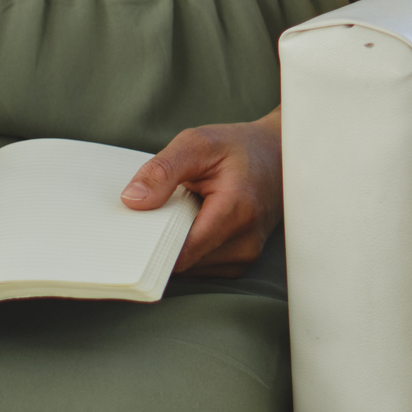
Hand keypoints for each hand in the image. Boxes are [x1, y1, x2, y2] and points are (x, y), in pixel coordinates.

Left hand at [129, 114, 282, 272]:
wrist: (279, 156)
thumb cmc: (240, 148)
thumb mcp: (197, 143)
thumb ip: (163, 170)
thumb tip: (132, 200)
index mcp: (237, 211)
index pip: (181, 252)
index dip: (152, 244)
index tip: (135, 228)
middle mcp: (245, 242)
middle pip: (182, 262)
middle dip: (162, 241)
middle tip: (160, 209)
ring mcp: (246, 256)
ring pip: (190, 268)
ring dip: (176, 245)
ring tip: (183, 212)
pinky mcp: (241, 262)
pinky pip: (201, 266)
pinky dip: (189, 248)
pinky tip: (193, 222)